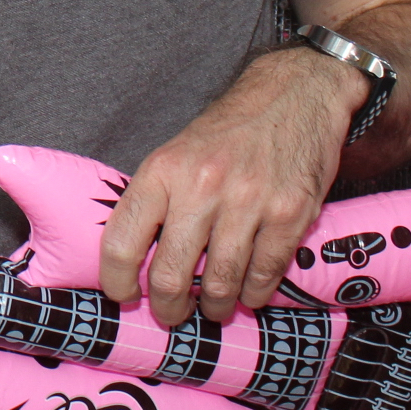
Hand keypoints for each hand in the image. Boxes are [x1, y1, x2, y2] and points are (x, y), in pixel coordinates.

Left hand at [96, 48, 355, 326]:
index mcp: (163, 170)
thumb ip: (157, 199)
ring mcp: (248, 202)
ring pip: (219, 283)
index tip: (124, 295)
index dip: (116, 280)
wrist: (294, 95)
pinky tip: (248, 293)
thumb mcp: (177, 152)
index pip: (122, 241)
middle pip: (170, 274)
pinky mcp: (289, 214)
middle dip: (168, 307)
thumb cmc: (229, 130)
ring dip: (214, 306)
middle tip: (171, 314)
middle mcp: (201, 187)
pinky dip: (254, 294)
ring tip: (212, 307)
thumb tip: (136, 257)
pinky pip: (264, 274)